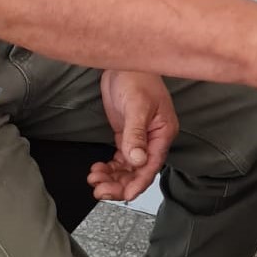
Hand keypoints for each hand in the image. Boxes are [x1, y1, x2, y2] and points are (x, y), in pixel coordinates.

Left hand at [88, 70, 178, 201]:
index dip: (137, 183)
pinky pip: (120, 158)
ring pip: (128, 167)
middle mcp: (152, 139)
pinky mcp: (126, 134)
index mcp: (162, 133)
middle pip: (138, 171)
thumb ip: (136, 134)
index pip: (151, 166)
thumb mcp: (137, 106)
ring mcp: (139, 137)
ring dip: (112, 177)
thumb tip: (136, 160)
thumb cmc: (137, 77)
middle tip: (100, 190)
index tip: (123, 194)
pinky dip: (109, 166)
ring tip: (94, 179)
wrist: (124, 61)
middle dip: (120, 183)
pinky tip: (97, 169)